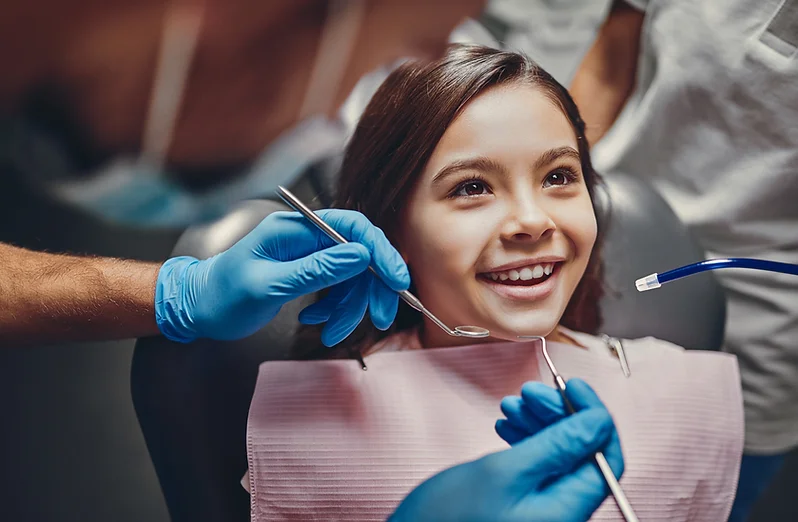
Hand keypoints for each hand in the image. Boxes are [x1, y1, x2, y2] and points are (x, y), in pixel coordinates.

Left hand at [154, 209, 408, 343]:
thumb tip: (360, 255)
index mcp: (294, 229)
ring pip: (351, 277)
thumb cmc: (222, 295)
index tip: (397, 279)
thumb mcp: (268, 285)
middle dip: (370, 288)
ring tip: (332, 333)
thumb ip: (315, 269)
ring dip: (350, 308)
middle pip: (358, 254)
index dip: (380, 250)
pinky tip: (317, 322)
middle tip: (377, 319)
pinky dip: (335, 310)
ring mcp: (308, 255)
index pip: (351, 227)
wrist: (198, 308)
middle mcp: (305, 237)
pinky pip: (337, 289)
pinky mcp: (308, 273)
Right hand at [389, 380, 623, 521]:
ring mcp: (542, 509)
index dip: (593, 416)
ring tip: (511, 404)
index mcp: (567, 509)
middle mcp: (561, 512)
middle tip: (529, 390)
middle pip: (580, 452)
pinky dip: (525, 440)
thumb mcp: (503, 473)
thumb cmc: (449, 518)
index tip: (571, 384)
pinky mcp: (522, 505)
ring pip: (557, 455)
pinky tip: (506, 425)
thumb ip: (556, 447)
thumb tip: (598, 422)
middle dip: (559, 414)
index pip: (604, 456)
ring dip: (539, 423)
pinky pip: (538, 466)